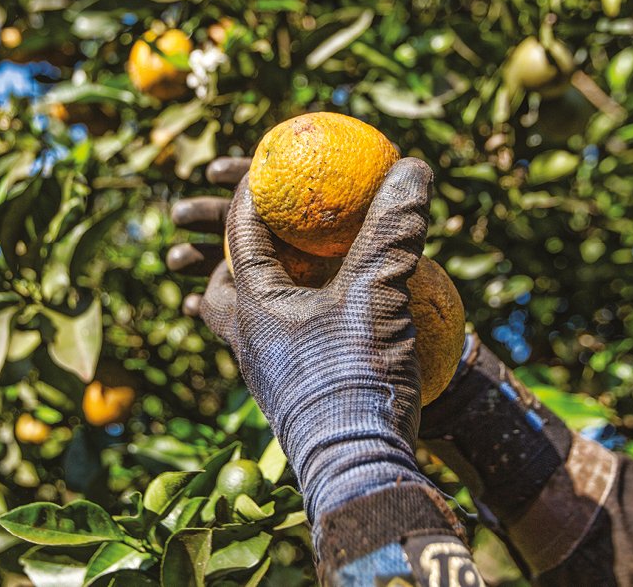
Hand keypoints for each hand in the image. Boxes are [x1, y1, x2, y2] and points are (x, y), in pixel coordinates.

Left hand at [168, 155, 479, 416]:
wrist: (359, 468)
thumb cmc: (355, 380)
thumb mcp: (377, 295)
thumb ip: (391, 231)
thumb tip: (410, 167)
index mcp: (253, 305)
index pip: (239, 233)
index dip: (252, 192)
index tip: (270, 165)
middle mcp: (248, 336)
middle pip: (222, 279)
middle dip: (222, 247)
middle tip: (241, 225)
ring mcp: (265, 368)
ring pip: (240, 316)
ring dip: (247, 285)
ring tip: (257, 270)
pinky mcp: (289, 390)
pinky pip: (270, 343)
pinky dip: (279, 318)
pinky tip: (301, 321)